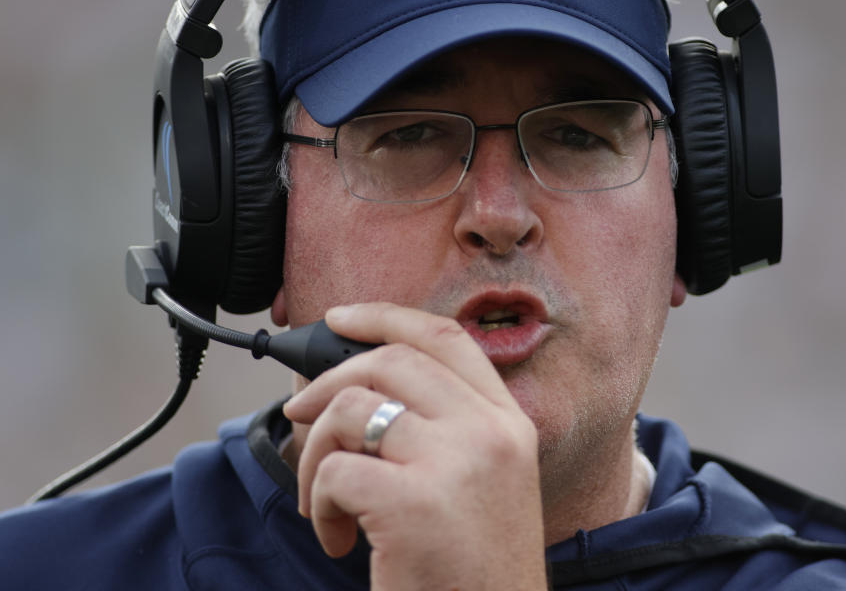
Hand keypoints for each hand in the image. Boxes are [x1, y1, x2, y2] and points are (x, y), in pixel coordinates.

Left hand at [284, 302, 547, 590]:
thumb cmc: (475, 571)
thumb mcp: (482, 485)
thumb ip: (442, 430)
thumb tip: (357, 389)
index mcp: (510, 424)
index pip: (445, 338)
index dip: (386, 316)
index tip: (340, 318)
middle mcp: (490, 433)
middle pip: (391, 361)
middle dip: (328, 382)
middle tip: (300, 415)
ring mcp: (455, 465)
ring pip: (352, 410)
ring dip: (315, 454)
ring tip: (322, 501)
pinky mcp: (413, 505)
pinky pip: (334, 470)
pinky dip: (317, 502)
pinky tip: (335, 537)